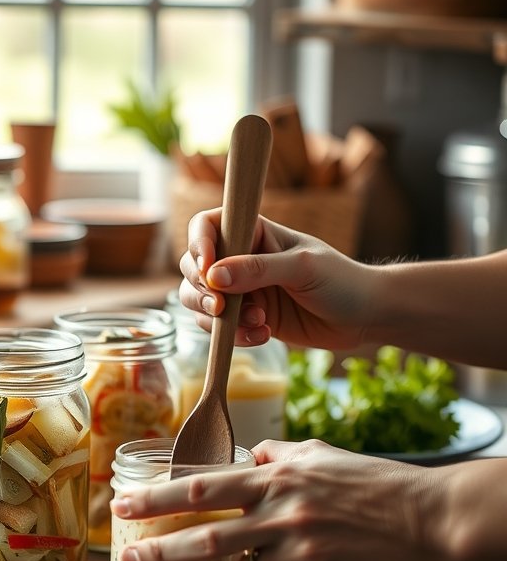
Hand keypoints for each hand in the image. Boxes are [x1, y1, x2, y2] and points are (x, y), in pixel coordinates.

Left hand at [109, 439, 456, 560]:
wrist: (431, 518)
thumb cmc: (374, 482)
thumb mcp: (319, 453)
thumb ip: (274, 454)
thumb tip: (243, 456)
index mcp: (277, 475)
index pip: (203, 484)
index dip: (159, 494)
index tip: (125, 500)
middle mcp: (281, 510)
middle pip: (204, 526)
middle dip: (157, 536)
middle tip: (123, 546)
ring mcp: (298, 548)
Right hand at [178, 209, 373, 349]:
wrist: (365, 317)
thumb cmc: (342, 281)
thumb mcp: (301, 268)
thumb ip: (257, 269)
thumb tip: (214, 275)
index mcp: (254, 233)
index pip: (208, 225)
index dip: (199, 243)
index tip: (207, 267)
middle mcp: (241, 259)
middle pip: (194, 267)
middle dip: (202, 290)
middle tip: (222, 307)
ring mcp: (242, 291)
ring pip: (200, 300)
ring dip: (218, 317)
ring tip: (255, 322)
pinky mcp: (247, 318)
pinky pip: (221, 327)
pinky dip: (235, 335)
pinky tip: (264, 334)